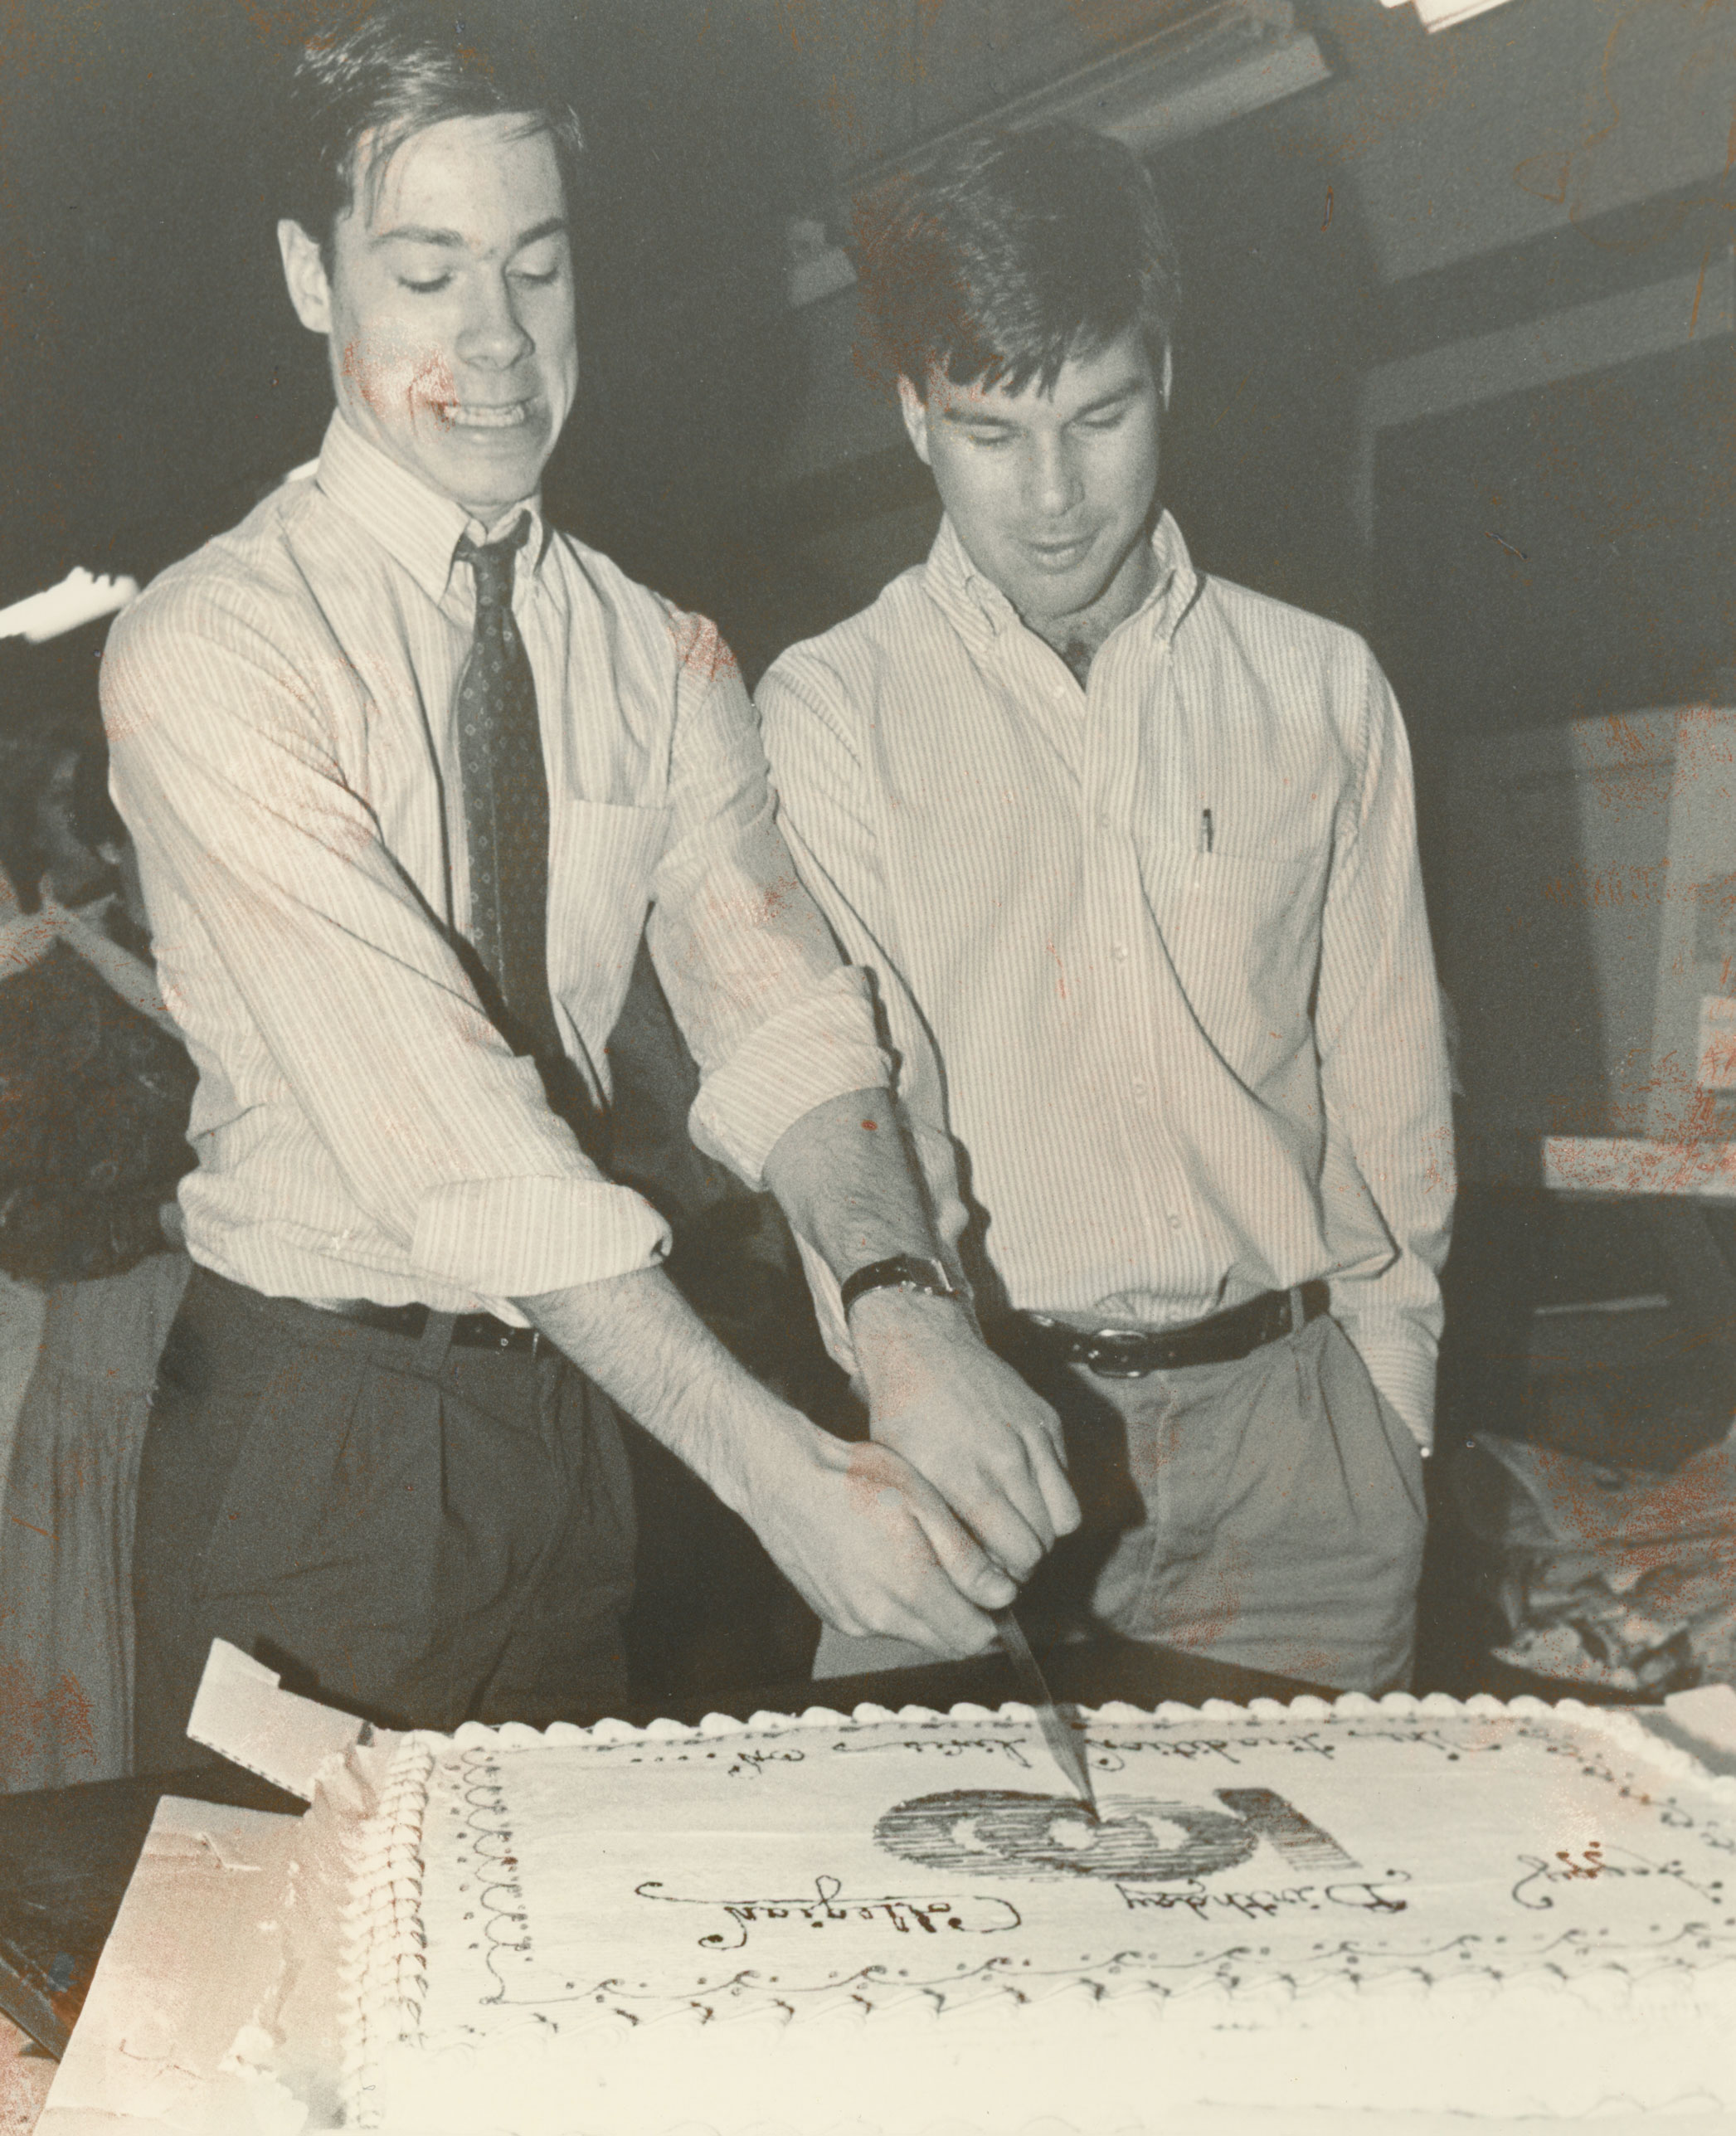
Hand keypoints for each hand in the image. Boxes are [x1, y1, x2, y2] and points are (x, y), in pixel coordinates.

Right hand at [739, 1412, 1013, 1656]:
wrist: (784, 1480)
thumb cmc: (856, 1480)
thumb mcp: (924, 1503)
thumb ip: (965, 1557)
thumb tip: (1002, 1596)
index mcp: (911, 1589)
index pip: (974, 1638)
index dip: (994, 1619)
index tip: (995, 1591)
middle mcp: (881, 1618)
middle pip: (946, 1643)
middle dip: (966, 1619)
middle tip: (967, 1575)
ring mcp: (853, 1621)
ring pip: (913, 1634)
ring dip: (930, 1610)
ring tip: (920, 1557)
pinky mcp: (833, 1615)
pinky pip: (881, 1624)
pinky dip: (895, 1605)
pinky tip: (886, 1561)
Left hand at [847, 1290, 1079, 1582]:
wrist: (923, 1348)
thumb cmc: (904, 1417)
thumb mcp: (904, 1474)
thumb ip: (938, 1523)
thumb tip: (969, 1577)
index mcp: (960, 1475)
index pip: (1014, 1550)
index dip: (1008, 1575)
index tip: (992, 1575)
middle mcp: (1001, 1456)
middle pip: (1041, 1541)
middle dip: (1026, 1560)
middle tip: (1004, 1557)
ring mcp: (1029, 1436)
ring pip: (1065, 1517)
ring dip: (1045, 1532)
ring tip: (1017, 1527)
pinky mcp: (1047, 1420)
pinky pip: (1067, 1481)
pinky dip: (1051, 1495)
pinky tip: (1020, 1489)